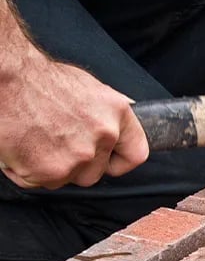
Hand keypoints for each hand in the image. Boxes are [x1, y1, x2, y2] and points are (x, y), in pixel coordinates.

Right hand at [0, 45, 149, 189]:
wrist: (7, 79)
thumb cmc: (41, 80)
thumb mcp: (89, 89)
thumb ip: (108, 114)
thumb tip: (121, 127)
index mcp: (117, 114)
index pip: (136, 154)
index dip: (119, 162)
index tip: (108, 162)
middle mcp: (103, 137)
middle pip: (95, 172)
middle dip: (76, 165)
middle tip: (55, 144)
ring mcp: (78, 156)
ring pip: (67, 179)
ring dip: (51, 167)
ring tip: (36, 140)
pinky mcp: (49, 171)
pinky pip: (39, 182)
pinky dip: (26, 170)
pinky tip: (20, 146)